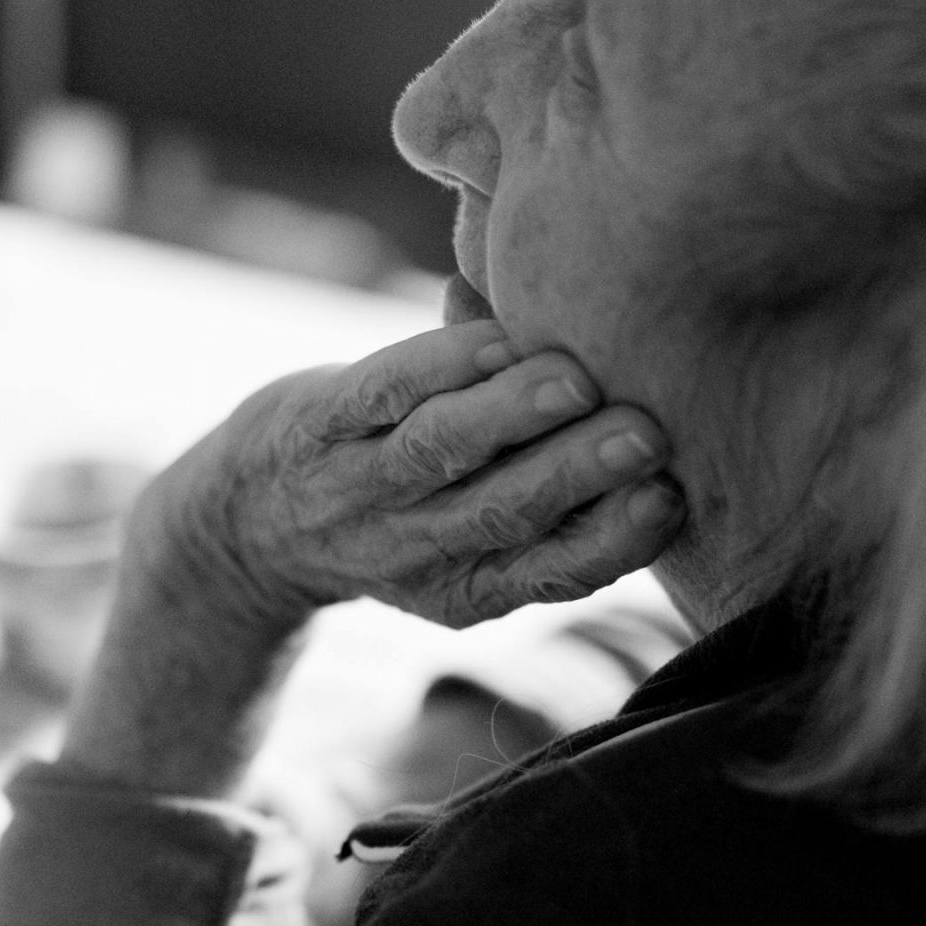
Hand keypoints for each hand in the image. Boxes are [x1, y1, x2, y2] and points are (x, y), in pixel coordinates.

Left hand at [132, 318, 684, 634]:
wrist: (247, 525)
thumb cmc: (404, 515)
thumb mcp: (472, 548)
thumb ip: (560, 506)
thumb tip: (677, 445)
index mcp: (472, 585)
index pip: (552, 572)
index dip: (613, 543)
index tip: (670, 500)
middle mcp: (416, 546)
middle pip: (504, 512)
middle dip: (578, 475)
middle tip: (646, 435)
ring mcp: (360, 486)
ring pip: (441, 453)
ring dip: (509, 419)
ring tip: (572, 385)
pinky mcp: (315, 424)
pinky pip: (378, 394)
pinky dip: (435, 368)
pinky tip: (490, 339)